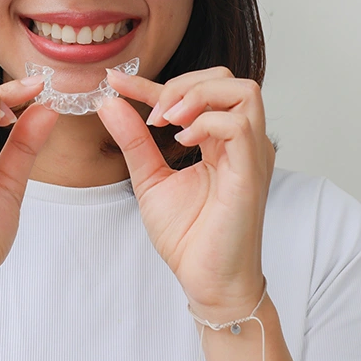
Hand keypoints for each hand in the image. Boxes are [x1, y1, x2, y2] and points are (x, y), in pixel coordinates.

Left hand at [98, 67, 274, 317]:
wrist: (207, 280)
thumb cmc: (189, 237)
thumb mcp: (150, 179)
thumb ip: (134, 140)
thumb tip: (109, 103)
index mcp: (222, 141)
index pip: (194, 93)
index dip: (152, 82)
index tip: (115, 81)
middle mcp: (243, 142)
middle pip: (228, 79)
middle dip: (183, 84)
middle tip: (153, 113)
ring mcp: (251, 154)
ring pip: (243, 91)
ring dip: (197, 97)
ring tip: (167, 122)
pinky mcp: (251, 172)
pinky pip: (239, 126)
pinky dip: (206, 123)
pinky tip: (182, 141)